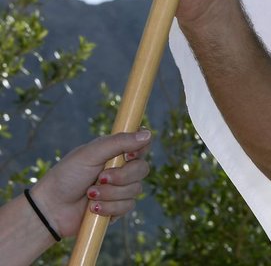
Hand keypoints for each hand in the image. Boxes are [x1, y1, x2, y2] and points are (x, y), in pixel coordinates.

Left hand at [30, 130, 151, 235]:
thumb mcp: (91, 154)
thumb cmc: (67, 176)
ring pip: (135, 190)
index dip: (140, 151)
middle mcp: (121, 169)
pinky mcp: (117, 208)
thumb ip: (119, 142)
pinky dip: (109, 207)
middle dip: (121, 177)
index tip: (127, 157)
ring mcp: (120, 189)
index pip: (142, 145)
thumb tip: (148, 134)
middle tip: (100, 178)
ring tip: (90, 195)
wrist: (50, 209)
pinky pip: (127, 206)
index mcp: (116, 151)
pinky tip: (93, 208)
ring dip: (111, 194)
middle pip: (142, 169)